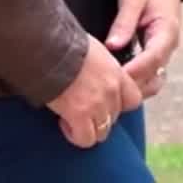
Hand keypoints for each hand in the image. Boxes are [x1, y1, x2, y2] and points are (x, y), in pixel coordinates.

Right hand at [46, 33, 142, 148]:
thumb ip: (101, 67)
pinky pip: (85, 139)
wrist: (49, 47)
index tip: (104, 101)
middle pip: (115, 117)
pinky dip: (75, 135)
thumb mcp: (93, 50)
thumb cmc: (65, 43)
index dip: (119, 104)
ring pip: (102, 132)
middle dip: (100, 116)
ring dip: (88, 128)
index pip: (133, 99)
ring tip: (73, 118)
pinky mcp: (80, 115)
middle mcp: (111, 91)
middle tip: (83, 108)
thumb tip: (94, 72)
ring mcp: (97, 105)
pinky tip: (64, 122)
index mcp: (116, 73)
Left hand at [106, 0, 182, 98]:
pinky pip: (147, 71)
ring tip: (108, 89)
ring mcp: (163, 50)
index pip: (152, 58)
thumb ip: (124, 23)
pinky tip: (114, 79)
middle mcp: (168, 45)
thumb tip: (112, 46)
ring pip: (151, 78)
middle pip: (153, 74)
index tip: (114, 79)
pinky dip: (133, 78)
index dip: (134, 71)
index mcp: (167, 31)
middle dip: (132, 84)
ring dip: (133, 85)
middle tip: (106, 90)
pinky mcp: (154, 51)